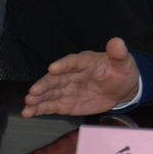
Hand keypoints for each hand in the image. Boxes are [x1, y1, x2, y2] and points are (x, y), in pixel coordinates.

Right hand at [21, 38, 139, 117]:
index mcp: (84, 62)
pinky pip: (50, 106)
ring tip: (28, 102)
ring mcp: (66, 89)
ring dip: (37, 98)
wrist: (122, 90)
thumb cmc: (121, 73)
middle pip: (55, 78)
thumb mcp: (124, 63)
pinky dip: (38, 109)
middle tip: (34, 91)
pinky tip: (28, 112)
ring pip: (49, 93)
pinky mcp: (65, 103)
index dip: (63, 65)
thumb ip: (119, 54)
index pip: (72, 62)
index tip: (53, 68)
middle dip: (44, 84)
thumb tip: (117, 41)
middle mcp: (71, 74)